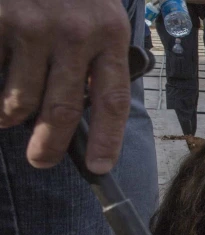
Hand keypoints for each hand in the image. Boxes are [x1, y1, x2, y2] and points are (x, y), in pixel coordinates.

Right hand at [1, 0, 131, 173]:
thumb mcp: (95, 13)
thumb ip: (94, 58)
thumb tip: (83, 114)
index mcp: (108, 33)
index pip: (113, 100)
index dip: (107, 140)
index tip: (100, 168)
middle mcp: (73, 31)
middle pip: (64, 110)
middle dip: (50, 146)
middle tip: (40, 161)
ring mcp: (30, 25)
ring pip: (19, 100)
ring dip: (9, 117)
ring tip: (6, 116)